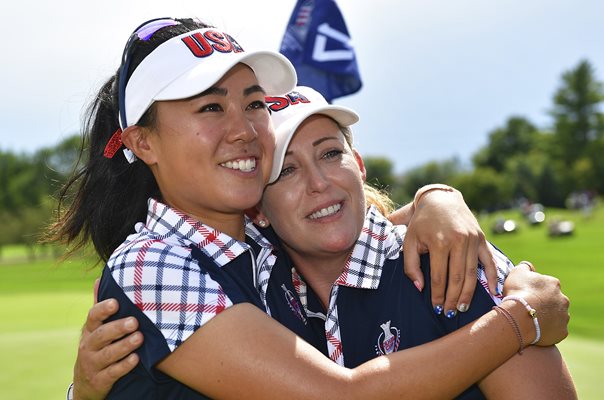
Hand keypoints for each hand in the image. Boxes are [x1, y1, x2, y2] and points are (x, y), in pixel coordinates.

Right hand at [73, 280, 141, 399]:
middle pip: (102, 335)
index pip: (92, 317)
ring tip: (139, 338)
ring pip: (108, 354)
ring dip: (124, 346)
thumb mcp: (96, 328)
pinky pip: (112, 373)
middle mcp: (88, 346)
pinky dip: (124, 366)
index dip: (103, 310)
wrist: (86, 382)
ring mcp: (93, 364)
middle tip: (134, 321)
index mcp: (90, 330)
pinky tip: (136, 359)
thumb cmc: (98, 346)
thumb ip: (100, 307)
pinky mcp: (100, 380)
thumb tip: (99, 279)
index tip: (116, 303)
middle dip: (118, 327)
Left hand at [403, 188, 497, 315]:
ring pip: (473, 273)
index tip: (436, 308)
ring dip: (469, 293)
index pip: (439, 277)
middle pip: (458, 278)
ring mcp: (472, 239)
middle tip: (450, 313)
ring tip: (463, 308)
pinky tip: (493, 291)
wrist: (440, 199)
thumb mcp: (409, 241)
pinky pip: (489, 261)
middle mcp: (458, 241)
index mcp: (439, 242)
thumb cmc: (421, 223)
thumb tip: (420, 288)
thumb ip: (411, 266)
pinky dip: (492, 276)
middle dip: (454, 299)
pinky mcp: (481, 238)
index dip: (437, 295)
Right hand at [503, 263, 569, 345]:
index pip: (547, 285)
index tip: (526, 295)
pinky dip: (548, 330)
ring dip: (547, 317)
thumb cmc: (518, 293)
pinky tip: (536, 330)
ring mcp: (564, 316)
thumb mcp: (517, 273)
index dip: (536, 290)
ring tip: (532, 320)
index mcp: (554, 284)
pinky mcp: (562, 331)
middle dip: (544, 304)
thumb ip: (525, 267)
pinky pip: (555, 330)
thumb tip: (530, 267)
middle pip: (554, 301)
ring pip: (556, 316)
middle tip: (529, 308)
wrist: (519, 317)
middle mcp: (563, 299)